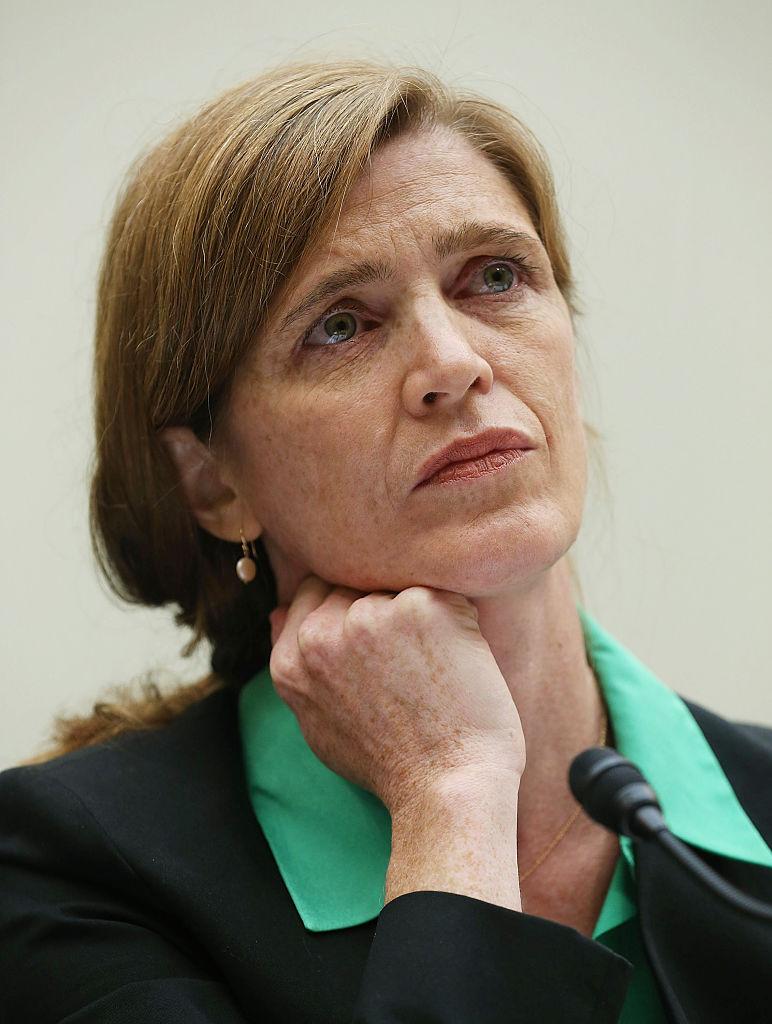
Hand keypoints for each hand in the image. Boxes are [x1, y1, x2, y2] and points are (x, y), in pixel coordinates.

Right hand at [268, 576, 524, 813]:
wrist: (448, 788)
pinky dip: (457, 620)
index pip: (314, 592)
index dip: (349, 609)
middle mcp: (321, 633)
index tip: (378, 640)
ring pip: (397, 586)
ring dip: (419, 615)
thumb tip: (275, 613)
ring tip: (434, 667)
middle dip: (383, 607)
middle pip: (355, 584)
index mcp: (291, 659)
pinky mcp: (418, 607)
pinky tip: (458, 662)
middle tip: (412, 660)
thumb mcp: (320, 722)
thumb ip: (298, 666)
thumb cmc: (391, 764)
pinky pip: (442, 592)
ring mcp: (369, 616)